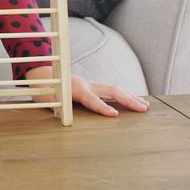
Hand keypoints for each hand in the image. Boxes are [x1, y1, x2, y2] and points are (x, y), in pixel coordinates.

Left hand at [26, 66, 149, 115]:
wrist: (44, 74)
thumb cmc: (45, 88)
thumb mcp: (45, 97)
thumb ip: (52, 104)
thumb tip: (56, 111)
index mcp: (74, 89)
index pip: (91, 99)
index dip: (102, 107)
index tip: (114, 115)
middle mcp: (86, 84)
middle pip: (110, 91)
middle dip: (127, 100)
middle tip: (143, 109)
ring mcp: (91, 84)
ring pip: (114, 89)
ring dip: (131, 97)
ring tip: (145, 106)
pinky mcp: (94, 86)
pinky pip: (112, 90)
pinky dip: (125, 95)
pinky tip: (136, 100)